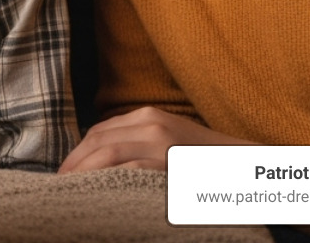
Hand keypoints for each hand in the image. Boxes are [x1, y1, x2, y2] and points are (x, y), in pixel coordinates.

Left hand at [59, 106, 249, 172]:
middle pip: (97, 140)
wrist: (250, 167)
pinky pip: (129, 169)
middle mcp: (151, 122)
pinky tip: (96, 192)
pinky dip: (107, 179)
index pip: (100, 131)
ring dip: (83, 171)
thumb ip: (141, 144)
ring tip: (69, 190)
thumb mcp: (170, 141)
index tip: (65, 171)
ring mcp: (161, 140)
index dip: (78, 152)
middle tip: (58, 184)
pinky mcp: (170, 161)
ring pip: (107, 152)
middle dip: (74, 162)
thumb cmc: (207, 162)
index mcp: (148, 116)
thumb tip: (104, 162)